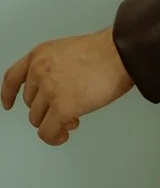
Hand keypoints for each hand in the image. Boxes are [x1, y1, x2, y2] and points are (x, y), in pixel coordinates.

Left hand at [1, 26, 134, 145]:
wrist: (121, 53)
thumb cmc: (106, 51)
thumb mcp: (71, 50)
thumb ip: (57, 66)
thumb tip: (58, 89)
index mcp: (41, 54)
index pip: (13, 76)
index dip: (8, 93)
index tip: (8, 103)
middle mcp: (40, 71)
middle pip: (30, 102)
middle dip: (47, 108)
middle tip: (65, 109)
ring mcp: (49, 90)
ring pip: (38, 119)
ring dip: (54, 122)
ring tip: (72, 118)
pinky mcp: (61, 108)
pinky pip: (47, 132)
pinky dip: (54, 137)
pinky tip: (64, 134)